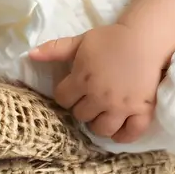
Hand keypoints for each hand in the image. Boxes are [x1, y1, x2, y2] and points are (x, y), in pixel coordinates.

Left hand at [30, 23, 163, 143]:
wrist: (145, 38)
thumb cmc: (111, 38)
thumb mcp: (80, 40)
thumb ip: (55, 49)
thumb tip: (29, 55)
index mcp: (82, 80)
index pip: (63, 99)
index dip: (66, 94)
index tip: (74, 89)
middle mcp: (100, 97)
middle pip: (81, 115)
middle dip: (83, 107)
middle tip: (91, 99)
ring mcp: (121, 106)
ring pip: (102, 129)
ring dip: (99, 123)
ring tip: (102, 113)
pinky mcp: (142, 111)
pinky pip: (130, 134)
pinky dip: (122, 135)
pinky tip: (118, 129)